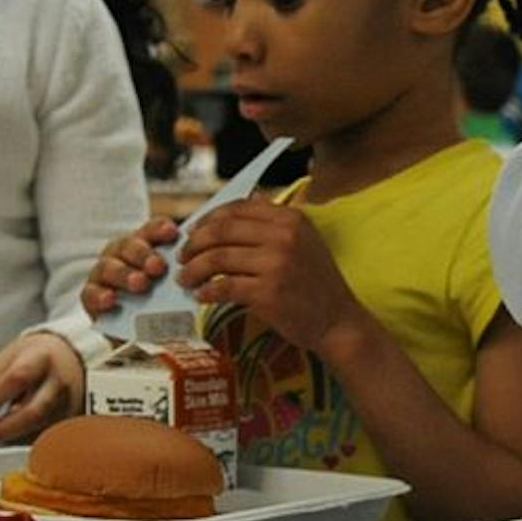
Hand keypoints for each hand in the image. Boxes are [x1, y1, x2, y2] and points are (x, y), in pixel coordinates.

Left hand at [0, 333, 84, 442]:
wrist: (76, 359)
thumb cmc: (35, 359)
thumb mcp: (7, 360)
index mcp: (41, 360)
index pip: (13, 381)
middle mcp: (60, 384)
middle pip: (31, 413)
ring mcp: (71, 406)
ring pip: (38, 431)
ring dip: (7, 437)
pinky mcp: (72, 423)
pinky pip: (43, 437)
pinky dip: (20, 440)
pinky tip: (8, 435)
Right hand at [84, 216, 181, 318]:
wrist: (137, 324)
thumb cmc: (162, 297)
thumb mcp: (175, 285)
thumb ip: (182, 275)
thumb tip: (200, 274)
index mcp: (146, 244)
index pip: (152, 230)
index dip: (160, 230)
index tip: (172, 233)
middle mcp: (122, 253)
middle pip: (130, 246)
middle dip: (144, 255)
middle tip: (158, 266)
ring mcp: (104, 273)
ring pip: (109, 267)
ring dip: (125, 274)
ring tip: (140, 284)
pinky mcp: (91, 296)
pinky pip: (91, 293)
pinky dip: (100, 296)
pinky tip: (111, 299)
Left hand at [175, 201, 361, 351]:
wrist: (338, 321)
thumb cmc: (318, 284)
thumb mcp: (305, 241)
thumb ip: (276, 220)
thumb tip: (248, 199)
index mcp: (291, 219)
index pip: (237, 209)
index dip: (207, 219)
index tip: (194, 233)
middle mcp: (284, 237)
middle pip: (221, 231)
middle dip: (194, 243)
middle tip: (182, 256)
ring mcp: (276, 264)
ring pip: (217, 258)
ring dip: (193, 269)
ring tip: (186, 278)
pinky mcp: (268, 293)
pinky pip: (224, 287)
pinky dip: (207, 292)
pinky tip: (201, 296)